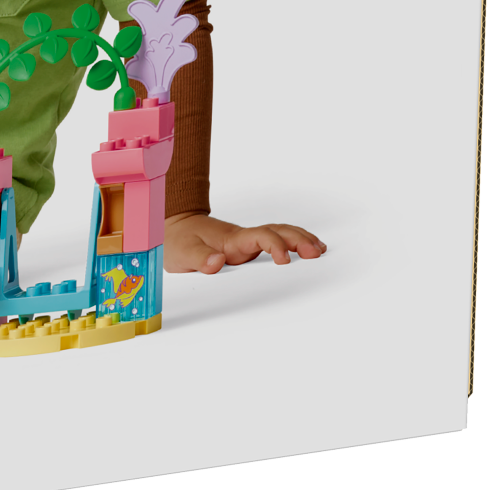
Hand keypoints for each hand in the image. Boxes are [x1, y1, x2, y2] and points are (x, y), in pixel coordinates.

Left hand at [164, 212, 325, 273]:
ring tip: (320, 250)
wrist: (170, 227)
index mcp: (232, 239)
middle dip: (299, 240)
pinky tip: (303, 250)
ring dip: (300, 239)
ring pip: (278, 234)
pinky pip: (273, 241)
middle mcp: (243, 238)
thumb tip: (218, 262)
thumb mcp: (182, 252)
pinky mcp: (245, 247)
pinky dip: (291, 243)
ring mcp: (246, 242)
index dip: (275, 246)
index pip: (260, 237)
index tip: (284, 260)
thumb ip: (200, 257)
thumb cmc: (177, 240)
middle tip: (317, 253)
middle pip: (277, 231)